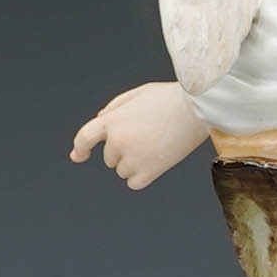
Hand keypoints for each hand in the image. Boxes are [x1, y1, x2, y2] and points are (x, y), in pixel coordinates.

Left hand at [69, 81, 209, 189]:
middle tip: (146, 136)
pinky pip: (133, 183)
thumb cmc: (169, 98)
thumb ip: (114, 109)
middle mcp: (118, 141)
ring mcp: (133, 158)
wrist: (197, 108)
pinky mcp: (149, 171)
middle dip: (122, 150)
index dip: (80, 148)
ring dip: (132, 163)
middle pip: (109, 157)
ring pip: (122, 170)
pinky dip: (140, 176)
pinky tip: (154, 163)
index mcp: (112, 120)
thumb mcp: (136, 94)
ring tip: (155, 146)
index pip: (84, 138)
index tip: (78, 156)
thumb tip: (100, 121)